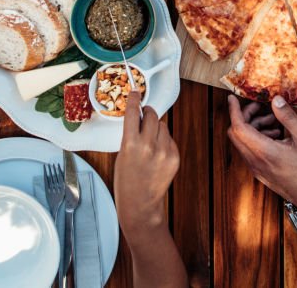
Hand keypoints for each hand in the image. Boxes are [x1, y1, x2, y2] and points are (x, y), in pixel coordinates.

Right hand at [115, 90, 179, 239]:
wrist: (140, 205)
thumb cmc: (126, 181)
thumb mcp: (122, 155)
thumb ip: (131, 135)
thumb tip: (139, 118)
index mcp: (130, 144)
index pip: (134, 112)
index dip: (134, 100)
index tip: (135, 92)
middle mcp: (149, 145)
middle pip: (152, 115)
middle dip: (147, 113)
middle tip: (143, 116)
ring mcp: (164, 151)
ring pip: (163, 125)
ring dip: (156, 128)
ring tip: (148, 142)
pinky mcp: (174, 157)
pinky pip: (170, 138)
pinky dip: (164, 141)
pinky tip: (156, 154)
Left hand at [227, 95, 296, 209]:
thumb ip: (288, 118)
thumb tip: (276, 99)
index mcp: (265, 151)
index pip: (239, 128)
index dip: (234, 111)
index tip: (232, 98)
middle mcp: (255, 161)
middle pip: (236, 133)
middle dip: (244, 116)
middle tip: (260, 108)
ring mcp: (255, 168)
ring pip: (242, 142)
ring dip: (253, 127)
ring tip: (274, 123)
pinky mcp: (259, 172)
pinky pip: (249, 151)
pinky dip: (256, 138)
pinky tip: (275, 136)